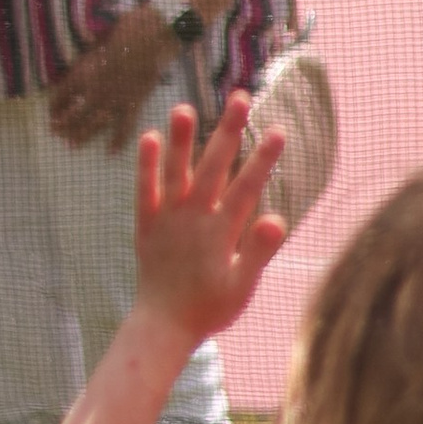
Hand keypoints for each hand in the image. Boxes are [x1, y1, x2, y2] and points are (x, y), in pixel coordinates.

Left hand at [46, 11, 173, 152]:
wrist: (153, 35)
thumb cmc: (125, 29)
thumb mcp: (97, 39)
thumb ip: (88, 55)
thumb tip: (78, 61)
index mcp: (83, 73)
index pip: (62, 94)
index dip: (55, 104)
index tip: (51, 112)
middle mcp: (95, 90)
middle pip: (75, 113)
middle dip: (64, 124)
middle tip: (56, 132)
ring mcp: (115, 99)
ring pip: (94, 123)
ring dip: (82, 134)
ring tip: (73, 144)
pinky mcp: (134, 104)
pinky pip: (124, 126)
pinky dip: (119, 140)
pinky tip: (112, 150)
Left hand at [134, 96, 287, 342]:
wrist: (163, 326)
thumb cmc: (208, 308)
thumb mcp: (242, 289)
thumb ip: (257, 253)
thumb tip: (277, 218)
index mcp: (221, 233)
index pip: (247, 188)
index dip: (264, 159)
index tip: (278, 129)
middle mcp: (193, 219)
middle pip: (214, 168)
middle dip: (228, 131)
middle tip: (240, 97)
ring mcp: (167, 219)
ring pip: (176, 173)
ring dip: (181, 140)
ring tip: (183, 107)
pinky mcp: (146, 224)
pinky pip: (144, 190)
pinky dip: (146, 166)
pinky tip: (149, 136)